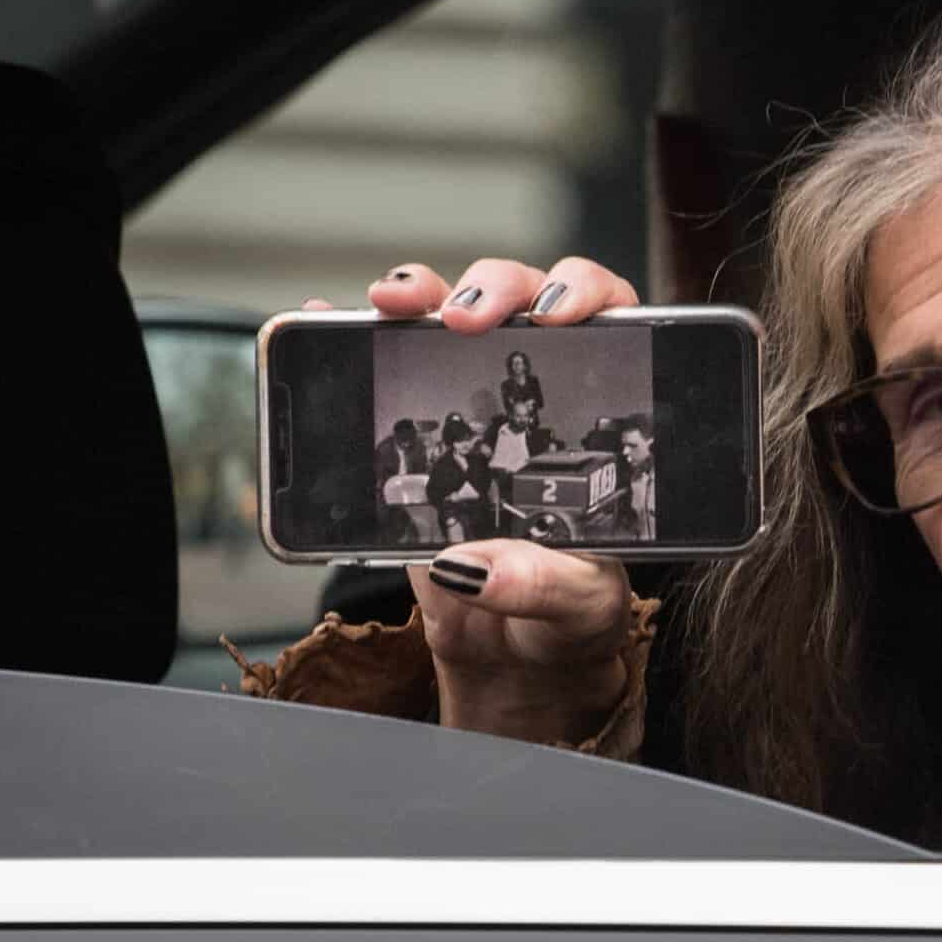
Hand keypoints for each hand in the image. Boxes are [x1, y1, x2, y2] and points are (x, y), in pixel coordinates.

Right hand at [307, 256, 641, 741]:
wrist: (509, 653)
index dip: (586, 294)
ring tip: (394, 303)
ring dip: (423, 295)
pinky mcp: (417, 433)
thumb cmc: (567, 618)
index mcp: (598, 421)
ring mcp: (474, 405)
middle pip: (525, 300)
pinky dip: (356, 333)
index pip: (611, 319)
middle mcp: (539, 397)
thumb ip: (542, 583)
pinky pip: (385, 364)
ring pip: (453, 316)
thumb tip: (476, 566)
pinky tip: (330, 318)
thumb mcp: (579, 605)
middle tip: (465, 315)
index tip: (555, 313)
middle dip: (493, 288)